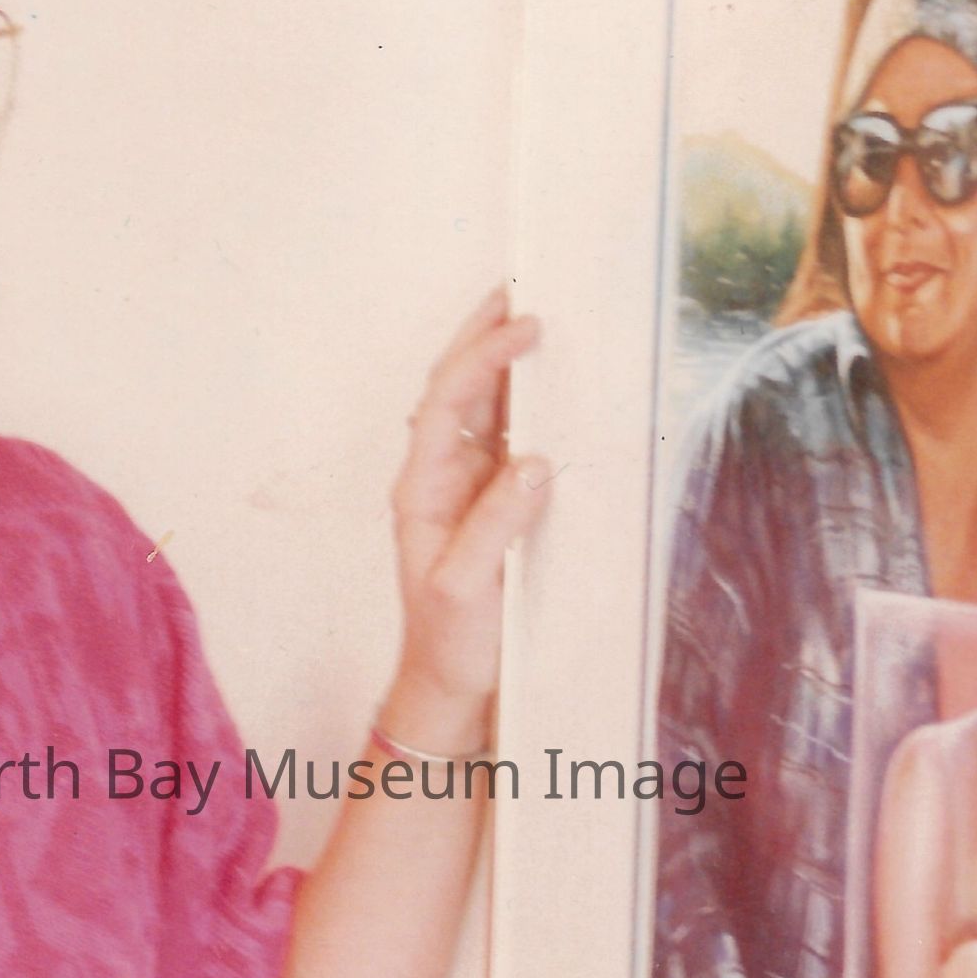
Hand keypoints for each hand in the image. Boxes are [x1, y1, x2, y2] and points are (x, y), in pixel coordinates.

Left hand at [375, 290, 548, 753]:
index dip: (482, 359)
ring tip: (536, 317)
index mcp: (422, 489)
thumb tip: (535, 462)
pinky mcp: (494, 506)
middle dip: (482, 337)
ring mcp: (466, 489)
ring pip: (483, 409)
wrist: (451, 687)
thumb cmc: (452, 642)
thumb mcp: (468, 587)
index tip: (524, 329)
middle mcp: (439, 478)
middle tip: (519, 290)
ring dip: (506, 364)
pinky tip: (554, 387)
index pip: (446, 403)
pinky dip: (529, 407)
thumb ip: (496, 524)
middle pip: (456, 389)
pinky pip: (510, 442)